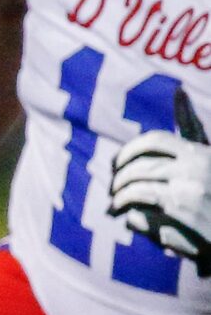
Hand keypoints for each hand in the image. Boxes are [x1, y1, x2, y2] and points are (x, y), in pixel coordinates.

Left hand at [108, 96, 210, 276]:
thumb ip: (190, 127)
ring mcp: (184, 197)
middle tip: (114, 188)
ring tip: (116, 205)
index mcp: (200, 154)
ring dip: (120, 199)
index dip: (129, 151)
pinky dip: (132, 218)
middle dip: (120, 179)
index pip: (154, 142)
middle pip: (138, 169)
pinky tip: (133, 220)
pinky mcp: (177, 223)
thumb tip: (177, 90)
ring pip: (134, 192)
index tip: (118, 163)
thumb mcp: (206, 156)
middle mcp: (192, 172)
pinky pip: (138, 217)